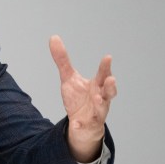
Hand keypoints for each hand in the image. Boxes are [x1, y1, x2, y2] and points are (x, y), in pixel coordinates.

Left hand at [49, 35, 116, 162]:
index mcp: (97, 85)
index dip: (106, 67)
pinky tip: (74, 123)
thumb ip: (62, 59)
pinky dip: (80, 124)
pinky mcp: (88, 125)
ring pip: (102, 108)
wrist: (80, 123)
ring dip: (101, 103)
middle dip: (111, 85)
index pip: (103, 74)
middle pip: (109, 91)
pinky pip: (85, 125)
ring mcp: (96, 112)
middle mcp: (101, 98)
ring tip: (97, 98)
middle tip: (111, 78)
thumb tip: (53, 37)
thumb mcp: (68, 78)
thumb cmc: (78, 98)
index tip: (107, 57)